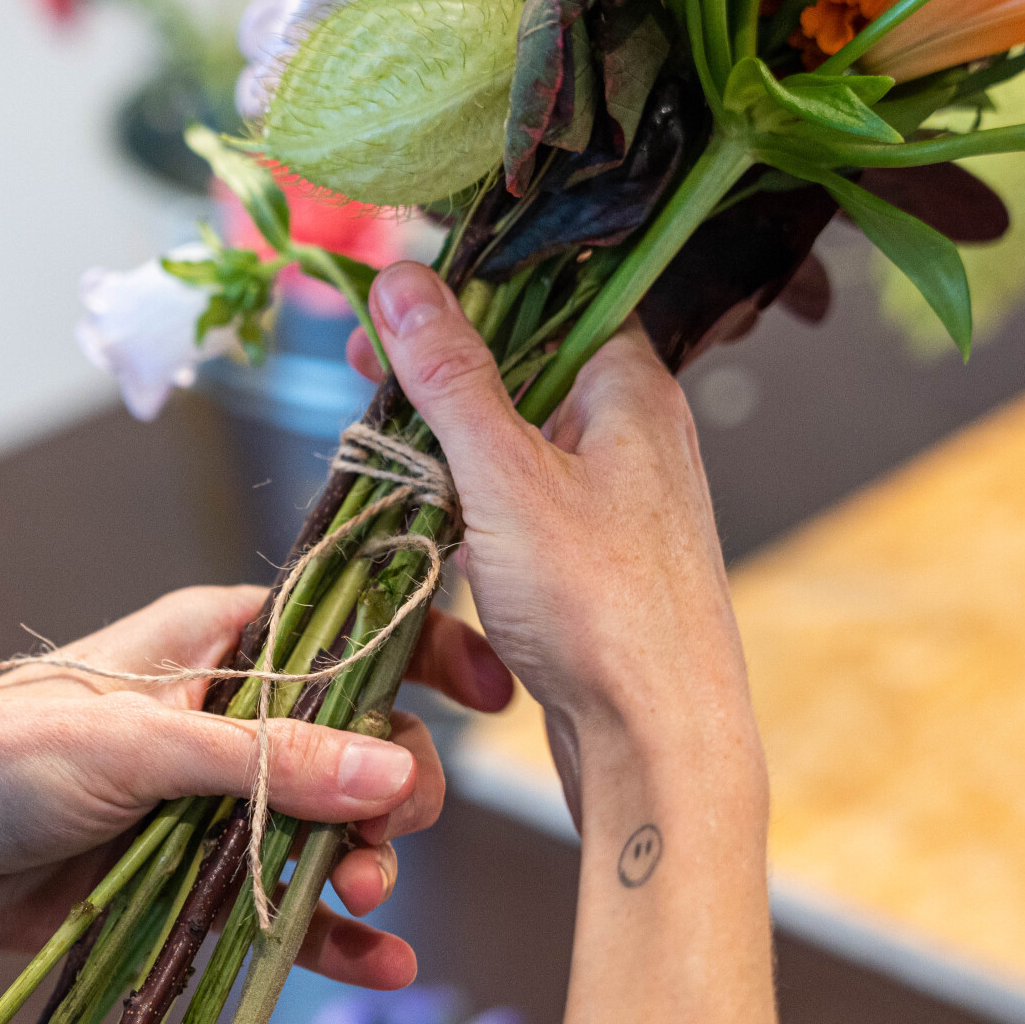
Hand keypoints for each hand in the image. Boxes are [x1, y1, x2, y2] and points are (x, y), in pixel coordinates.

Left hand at [0, 583, 512, 986]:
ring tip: (365, 903)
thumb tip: (396, 770)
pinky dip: (329, 937)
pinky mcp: (188, 886)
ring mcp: (212, 805)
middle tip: (384, 839)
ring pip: (328, 831)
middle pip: (358, 743)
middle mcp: (227, 717)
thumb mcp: (141, 746)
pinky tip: (378, 966)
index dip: (423, 646)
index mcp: (217, 642)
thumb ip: (270, 761)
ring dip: (362, 867)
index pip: (349, 628)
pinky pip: (281, 909)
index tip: (489, 686)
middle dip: (392, 790)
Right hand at [346, 263, 760, 815]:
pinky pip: (526, 512)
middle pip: (531, 373)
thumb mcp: (506, 476)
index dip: (477, 291)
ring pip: (523, 448)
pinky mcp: (597, 569)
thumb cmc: (601, 609)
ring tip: (384, 447)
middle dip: (447, 372)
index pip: (560, 299)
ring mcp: (620, 508)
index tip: (399, 296)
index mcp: (634, 394)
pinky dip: (475, 508)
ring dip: (454, 445)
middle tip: (367, 368)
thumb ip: (451, 378)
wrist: (658, 743)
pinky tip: (430, 525)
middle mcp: (637, 441)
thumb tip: (404, 280)